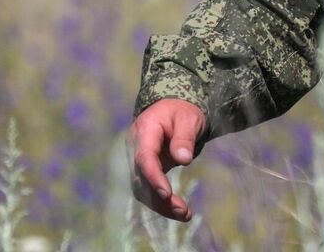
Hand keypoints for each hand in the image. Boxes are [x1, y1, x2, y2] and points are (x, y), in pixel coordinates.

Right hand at [128, 98, 206, 221]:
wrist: (172, 110)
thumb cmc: (181, 112)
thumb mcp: (189, 118)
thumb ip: (185, 137)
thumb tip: (183, 160)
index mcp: (144, 130)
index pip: (144, 157)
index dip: (153, 177)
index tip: (167, 194)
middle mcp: (135, 147)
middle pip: (140, 178)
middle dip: (159, 198)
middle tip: (183, 211)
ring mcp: (136, 160)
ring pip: (141, 189)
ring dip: (160, 205)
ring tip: (185, 214)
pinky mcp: (142, 170)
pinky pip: (147, 189)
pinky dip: (161, 202)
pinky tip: (178, 211)